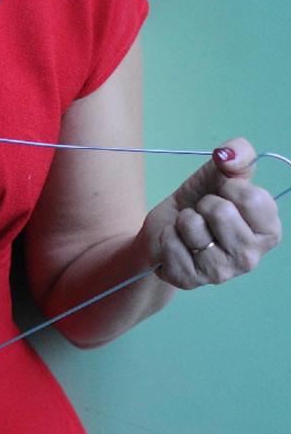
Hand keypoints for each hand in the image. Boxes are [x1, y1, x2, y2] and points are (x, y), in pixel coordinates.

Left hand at [146, 137, 281, 289]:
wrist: (166, 225)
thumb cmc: (201, 200)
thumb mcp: (222, 171)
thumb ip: (238, 153)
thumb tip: (227, 154)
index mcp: (268, 232)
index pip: (253, 198)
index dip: (230, 187)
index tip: (223, 194)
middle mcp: (251, 258)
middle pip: (221, 212)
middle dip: (204, 204)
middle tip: (203, 213)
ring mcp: (221, 273)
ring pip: (193, 226)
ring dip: (184, 219)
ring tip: (189, 229)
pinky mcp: (190, 280)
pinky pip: (171, 242)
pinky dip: (167, 234)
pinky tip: (177, 242)